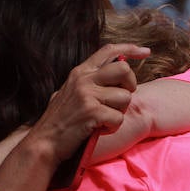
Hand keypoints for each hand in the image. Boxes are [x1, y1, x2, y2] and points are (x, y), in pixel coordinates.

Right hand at [30, 43, 148, 162]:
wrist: (44, 141)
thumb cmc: (60, 120)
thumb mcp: (69, 92)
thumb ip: (89, 81)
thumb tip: (113, 72)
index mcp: (79, 73)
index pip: (108, 51)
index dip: (130, 48)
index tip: (145, 52)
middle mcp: (83, 80)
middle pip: (124, 69)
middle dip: (130, 85)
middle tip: (120, 99)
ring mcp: (87, 95)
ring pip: (125, 97)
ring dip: (119, 112)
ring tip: (102, 119)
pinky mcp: (92, 112)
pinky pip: (118, 118)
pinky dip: (112, 127)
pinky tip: (98, 129)